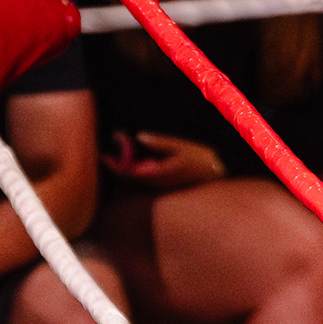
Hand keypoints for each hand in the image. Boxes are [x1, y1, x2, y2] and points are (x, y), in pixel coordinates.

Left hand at [101, 130, 227, 188]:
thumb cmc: (200, 158)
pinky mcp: (162, 185)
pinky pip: (142, 180)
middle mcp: (156, 184)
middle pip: (129, 179)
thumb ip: (160, 142)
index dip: (116, 164)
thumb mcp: (181, 146)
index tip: (106, 154)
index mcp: (159, 173)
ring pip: (134, 181)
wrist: (216, 174)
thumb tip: (140, 136)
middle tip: (106, 154)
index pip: (130, 173)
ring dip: (123, 169)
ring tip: (114, 155)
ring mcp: (159, 186)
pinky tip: (129, 161)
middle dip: (116, 167)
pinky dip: (132, 171)